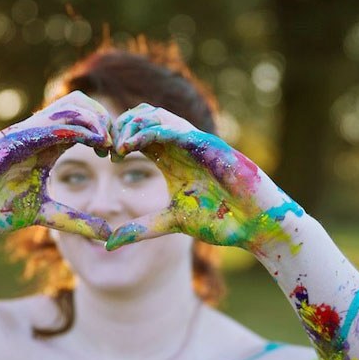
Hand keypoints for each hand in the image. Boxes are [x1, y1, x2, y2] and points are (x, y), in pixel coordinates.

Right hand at [0, 91, 112, 237]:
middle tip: (117, 145)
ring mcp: (26, 133)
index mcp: (48, 146)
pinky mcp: (12, 139)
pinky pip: (48, 124)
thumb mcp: (44, 215)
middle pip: (81, 104)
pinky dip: (74, 127)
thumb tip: (109, 233)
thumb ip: (75, 221)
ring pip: (69, 107)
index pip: (85, 121)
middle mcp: (39, 133)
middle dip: (105, 119)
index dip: (107, 131)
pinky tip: (91, 140)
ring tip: (107, 142)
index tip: (120, 153)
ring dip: (94, 120)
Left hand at [105, 104, 303, 252]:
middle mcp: (182, 145)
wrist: (258, 225)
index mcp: (171, 158)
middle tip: (104, 147)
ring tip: (116, 145)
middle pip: (142, 116)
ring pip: (157, 115)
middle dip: (119, 127)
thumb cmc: (222, 221)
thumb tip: (109, 244)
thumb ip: (141, 229)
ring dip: (132, 125)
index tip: (101, 155)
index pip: (137, 134)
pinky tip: (133, 144)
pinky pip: (176, 128)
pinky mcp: (209, 145)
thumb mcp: (172, 224)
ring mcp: (196, 142)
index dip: (116, 139)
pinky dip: (151, 131)